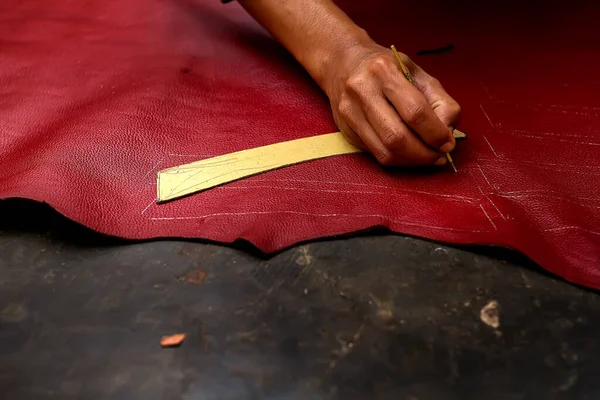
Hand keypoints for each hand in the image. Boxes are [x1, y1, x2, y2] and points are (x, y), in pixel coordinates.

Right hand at [323, 42, 461, 165]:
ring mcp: (350, 112)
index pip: (415, 111)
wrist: (342, 63)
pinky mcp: (346, 130)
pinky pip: (376, 153)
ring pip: (385, 151)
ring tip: (426, 157)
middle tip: (439, 156)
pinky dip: (397, 159)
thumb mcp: (417, 73)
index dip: (435, 133)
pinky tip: (408, 153)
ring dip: (411, 161)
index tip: (448, 143)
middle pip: (397, 137)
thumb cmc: (386, 68)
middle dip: (424, 154)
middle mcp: (362, 90)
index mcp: (384, 71)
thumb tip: (447, 135)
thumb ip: (439, 101)